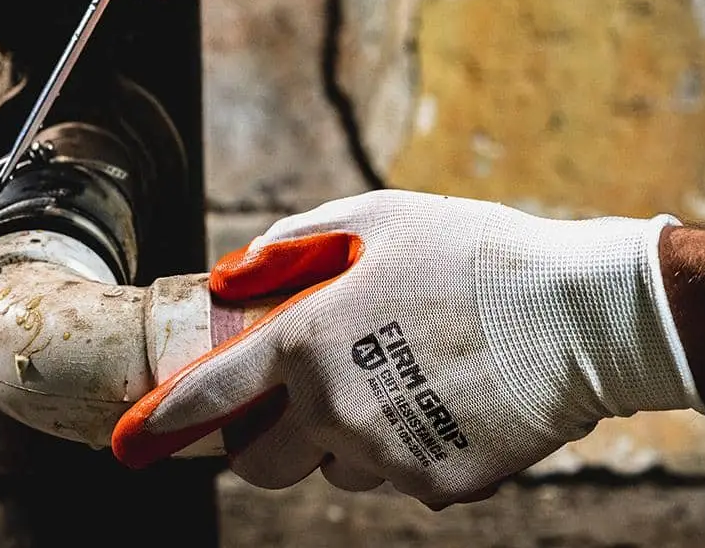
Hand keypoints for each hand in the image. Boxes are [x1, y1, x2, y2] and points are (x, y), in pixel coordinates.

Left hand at [112, 190, 702, 507]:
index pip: (214, 392)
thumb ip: (292, 242)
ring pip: (338, 465)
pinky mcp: (438, 485)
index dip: (164, 419)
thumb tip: (233, 274)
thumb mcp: (377, 218)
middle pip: (263, 461)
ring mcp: (388, 455)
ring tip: (409, 374)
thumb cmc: (469, 251)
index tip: (131, 442)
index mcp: (310, 340)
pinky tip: (452, 397)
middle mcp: (336, 408)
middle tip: (310, 394)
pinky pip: (400, 476)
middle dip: (268, 435)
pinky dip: (409, 444)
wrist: (574, 314)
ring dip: (350, 432)